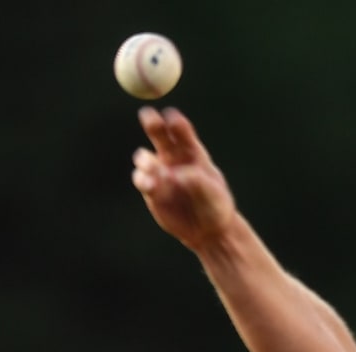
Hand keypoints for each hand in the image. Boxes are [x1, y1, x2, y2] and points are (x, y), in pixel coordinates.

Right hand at [131, 107, 237, 251]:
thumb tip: (176, 174)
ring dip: (146, 160)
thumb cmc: (215, 207)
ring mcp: (160, 173)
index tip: (172, 117)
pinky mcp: (151, 190)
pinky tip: (151, 186)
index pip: (182, 132)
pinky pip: (141, 179)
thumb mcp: (213, 193)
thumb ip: (197, 181)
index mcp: (193, 152)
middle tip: (148, 116)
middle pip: (159, 135)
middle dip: (153, 124)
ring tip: (155, 170)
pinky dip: (143, 180)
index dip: (176, 123)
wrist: (207, 231)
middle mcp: (173, 158)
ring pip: (144, 158)